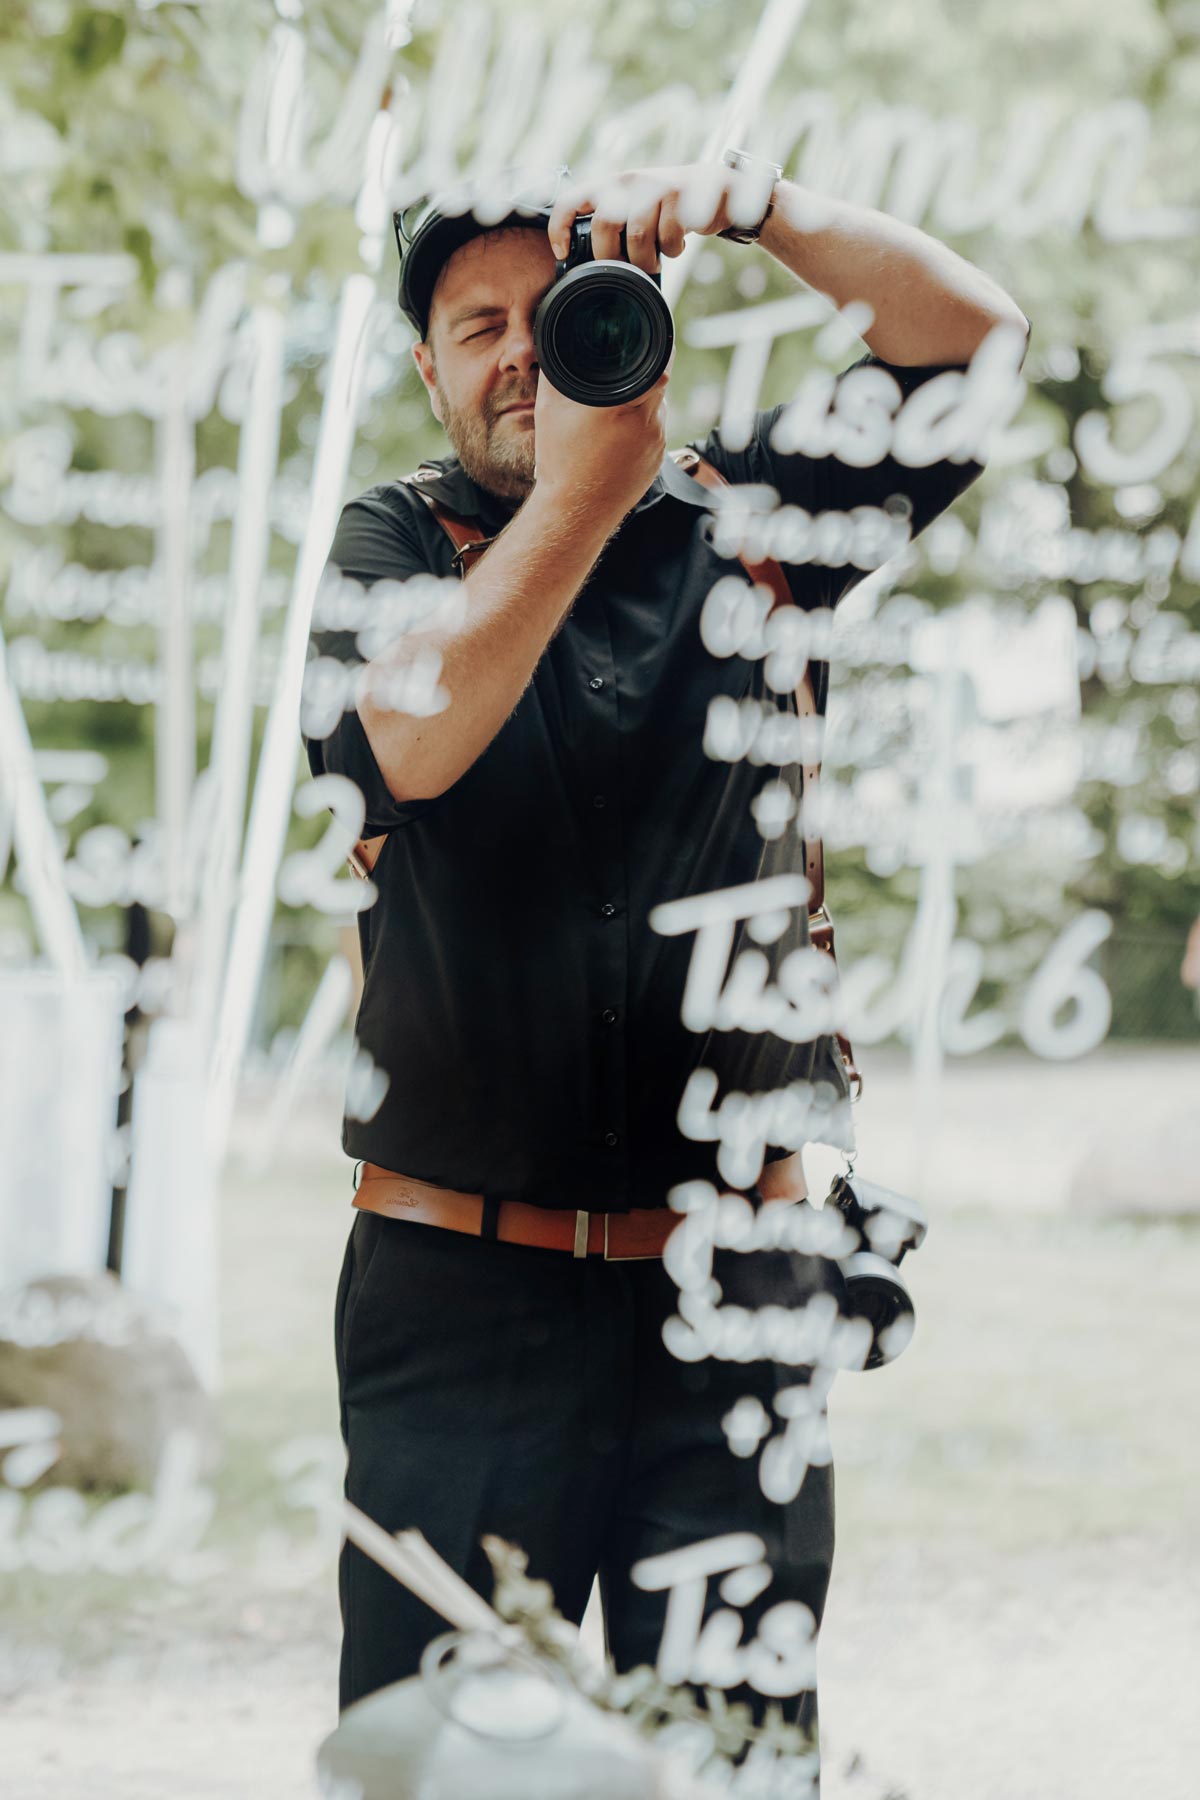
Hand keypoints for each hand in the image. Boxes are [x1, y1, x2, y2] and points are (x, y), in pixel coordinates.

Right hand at [532, 344, 675, 521]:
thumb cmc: (560, 462)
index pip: (660, 361)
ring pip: (659, 406)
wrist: (574, 512)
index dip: (655, 345)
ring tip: (614, 407)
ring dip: (642, 399)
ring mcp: (658, 445)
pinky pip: (656, 431)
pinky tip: (619, 431)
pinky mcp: (658, 461)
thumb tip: (553, 343)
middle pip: (661, 380)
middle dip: (643, 371)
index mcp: (626, 404)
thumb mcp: (550, 407)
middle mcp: (650, 423)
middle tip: (623, 368)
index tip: (646, 338)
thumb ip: (558, 370)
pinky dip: (641, 424)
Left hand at [546, 162, 752, 273]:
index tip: (563, 254)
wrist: (714, 188)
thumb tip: (586, 265)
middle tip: (626, 268)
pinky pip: (666, 240)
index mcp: (610, 185)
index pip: (571, 200)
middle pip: (604, 225)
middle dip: (612, 257)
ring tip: (654, 262)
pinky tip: (676, 246)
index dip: (561, 228)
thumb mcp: (634, 209)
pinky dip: (672, 252)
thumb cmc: (666, 209)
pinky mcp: (679, 197)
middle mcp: (628, 181)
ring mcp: (654, 187)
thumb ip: (612, 225)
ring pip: (637, 237)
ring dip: (645, 260)